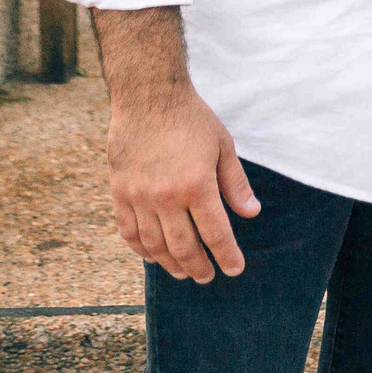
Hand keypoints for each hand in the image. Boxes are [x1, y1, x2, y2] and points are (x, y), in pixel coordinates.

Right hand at [107, 84, 261, 282]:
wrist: (148, 96)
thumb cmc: (190, 119)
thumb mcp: (222, 145)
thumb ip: (235, 183)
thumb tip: (251, 213)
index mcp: (197, 184)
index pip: (215, 233)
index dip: (227, 255)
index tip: (234, 269)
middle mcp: (166, 196)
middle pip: (184, 247)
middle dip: (198, 267)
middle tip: (207, 276)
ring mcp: (139, 196)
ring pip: (155, 246)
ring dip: (171, 265)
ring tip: (184, 272)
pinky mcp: (120, 193)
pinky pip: (129, 232)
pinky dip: (142, 250)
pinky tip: (154, 256)